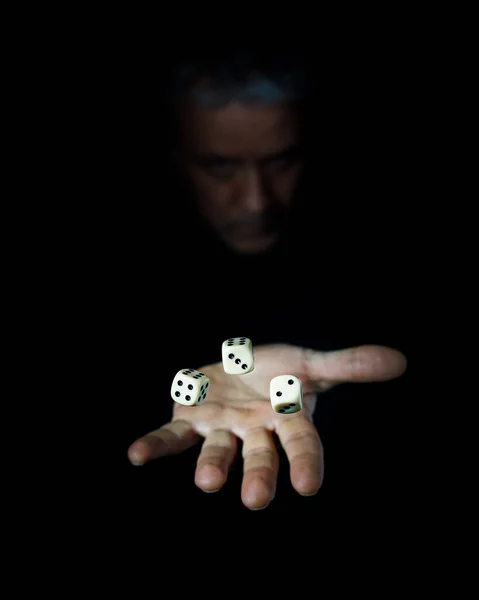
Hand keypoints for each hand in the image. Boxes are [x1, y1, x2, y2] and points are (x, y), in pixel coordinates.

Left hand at [127, 344, 405, 509]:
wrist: (238, 369)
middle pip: (260, 457)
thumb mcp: (310, 363)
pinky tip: (136, 455)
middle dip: (259, 477)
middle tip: (256, 501)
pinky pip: (172, 437)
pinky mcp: (190, 422)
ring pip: (218, 451)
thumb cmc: (278, 372)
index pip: (301, 445)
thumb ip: (348, 364)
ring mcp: (221, 430)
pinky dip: (155, 446)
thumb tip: (399, 360)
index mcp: (286, 420)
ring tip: (208, 481)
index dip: (306, 463)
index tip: (309, 486)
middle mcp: (254, 433)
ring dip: (212, 465)